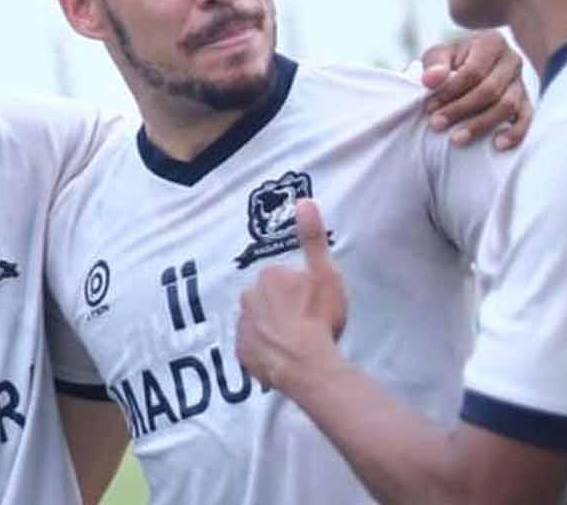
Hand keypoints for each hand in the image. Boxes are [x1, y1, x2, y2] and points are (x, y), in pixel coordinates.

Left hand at [236, 200, 348, 392]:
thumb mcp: (325, 274)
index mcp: (269, 275)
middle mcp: (248, 297)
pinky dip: (264, 349)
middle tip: (307, 322)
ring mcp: (243, 326)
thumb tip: (304, 200)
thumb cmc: (319, 319)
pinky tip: (283, 355)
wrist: (306, 366)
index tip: (313, 303)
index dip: (301, 290)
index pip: (284, 277)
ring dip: (273, 328)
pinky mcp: (241, 353)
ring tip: (297, 341)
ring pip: (259, 321)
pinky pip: (253, 346)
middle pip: (269, 298)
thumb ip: (313, 238)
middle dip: (284, 306)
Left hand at [420, 29, 532, 149]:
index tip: (429, 107)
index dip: (451, 91)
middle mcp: (512, 60)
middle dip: (460, 109)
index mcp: (492, 42)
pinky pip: (526, 119)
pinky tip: (498, 145)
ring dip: (481, 124)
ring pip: (507, 105)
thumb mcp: (439, 55)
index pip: (473, 70)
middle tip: (436, 124)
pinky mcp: (526, 102)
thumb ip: (434, 65)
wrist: (469, 66)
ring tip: (456, 139)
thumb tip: (430, 80)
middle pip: (490, 89)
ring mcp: (521, 82)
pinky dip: (515, 133)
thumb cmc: (452, 61)